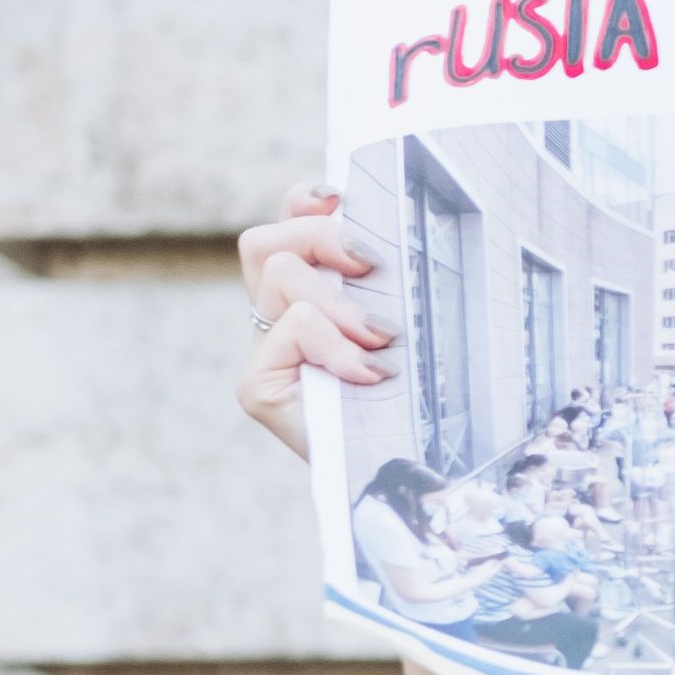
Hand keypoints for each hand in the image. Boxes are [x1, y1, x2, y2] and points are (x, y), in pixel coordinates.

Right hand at [238, 192, 393, 463]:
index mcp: (309, 294)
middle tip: (369, 266)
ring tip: (379, 339)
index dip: (303, 202)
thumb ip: (391, 285)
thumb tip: (401, 235)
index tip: (340, 198)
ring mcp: (263, 352)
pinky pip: (292, 328)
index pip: (286, 225)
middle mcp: (276, 318)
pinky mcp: (257, 386)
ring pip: (279, 275)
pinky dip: (336, 345)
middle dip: (318, 238)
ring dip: (338, 302)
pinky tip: (370, 374)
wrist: (405, 476)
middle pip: (264, 242)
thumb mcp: (411, 328)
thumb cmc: (417, 400)